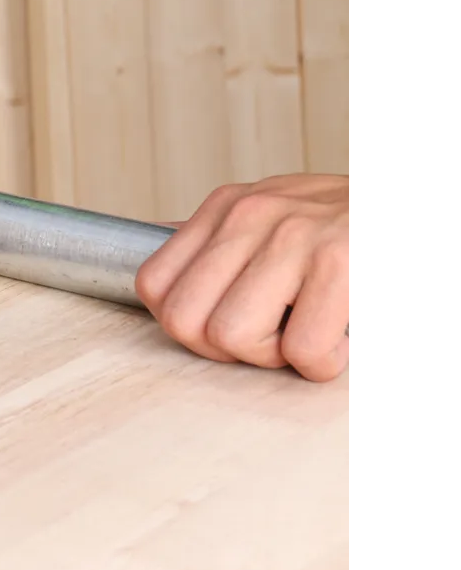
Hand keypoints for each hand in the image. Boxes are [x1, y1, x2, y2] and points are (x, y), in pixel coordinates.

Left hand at [135, 174, 349, 381]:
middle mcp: (249, 216)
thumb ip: (218, 248)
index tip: (226, 324)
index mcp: (226, 207)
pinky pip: (301, 351)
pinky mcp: (339, 263)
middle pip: (183, 320)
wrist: (414, 206)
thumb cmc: (345, 224)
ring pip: (231, 337)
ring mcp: (292, 237)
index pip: (155, 285)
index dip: (186, 324)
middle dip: (224, 348)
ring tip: (304, 332)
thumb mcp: (269, 217)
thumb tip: (162, 290)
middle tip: (269, 336)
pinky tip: (340, 336)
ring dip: (272, 356)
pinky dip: (322, 363)